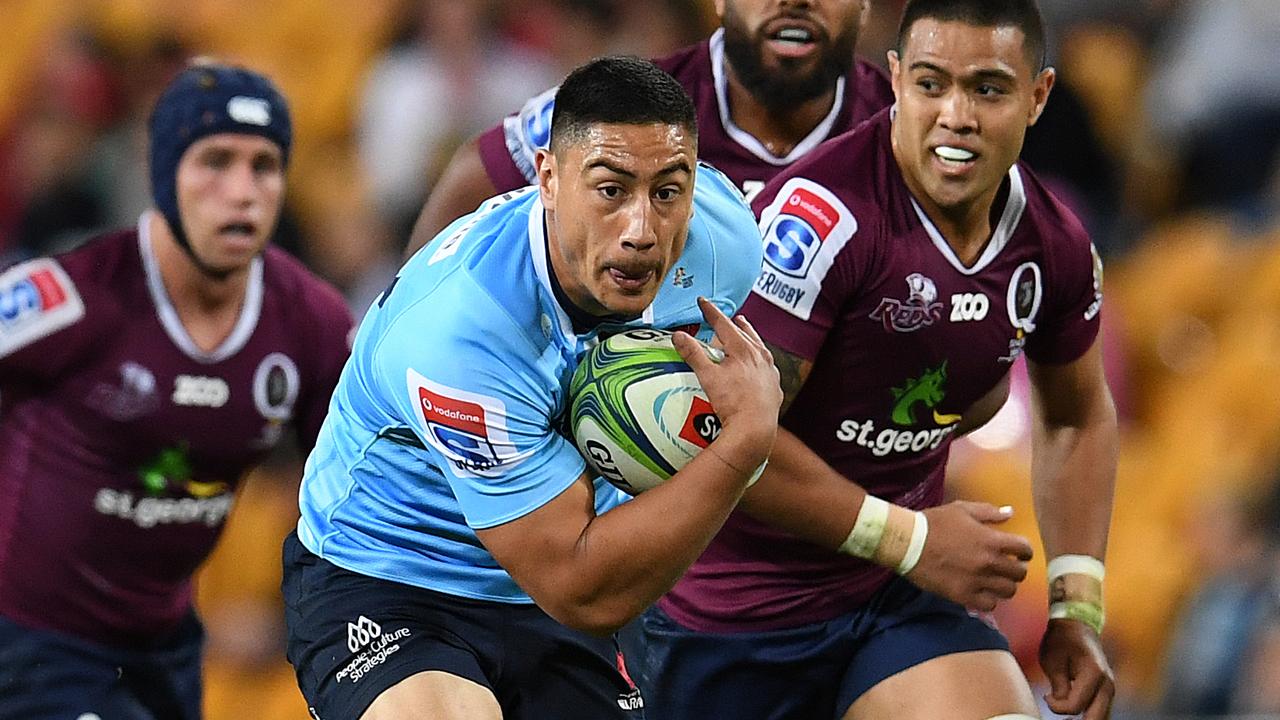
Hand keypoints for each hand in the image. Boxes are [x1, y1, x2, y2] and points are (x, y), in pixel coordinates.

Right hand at [672, 298, 780, 469]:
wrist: (754, 429)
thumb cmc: (732, 403)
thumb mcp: (707, 377)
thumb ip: (693, 354)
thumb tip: (678, 336)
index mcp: (743, 350)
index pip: (724, 324)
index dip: (711, 312)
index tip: (703, 302)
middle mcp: (760, 356)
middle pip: (746, 334)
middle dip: (736, 324)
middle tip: (732, 317)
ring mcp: (770, 372)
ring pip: (760, 348)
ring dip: (752, 339)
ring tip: (748, 333)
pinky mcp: (774, 388)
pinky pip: (767, 368)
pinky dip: (761, 362)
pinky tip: (758, 367)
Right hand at [903, 501, 1031, 610]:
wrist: (909, 543)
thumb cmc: (935, 523)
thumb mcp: (962, 510)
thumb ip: (989, 512)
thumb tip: (1010, 513)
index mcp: (991, 540)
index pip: (1024, 550)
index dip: (1024, 551)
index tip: (1019, 554)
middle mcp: (989, 562)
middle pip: (1020, 574)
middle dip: (1016, 569)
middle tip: (1007, 568)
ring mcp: (978, 581)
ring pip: (1008, 591)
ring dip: (1005, 585)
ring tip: (996, 581)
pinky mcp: (964, 596)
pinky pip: (989, 604)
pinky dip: (989, 599)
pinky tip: (981, 592)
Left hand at [1040, 618, 1113, 718]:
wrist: (1077, 625)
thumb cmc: (1061, 640)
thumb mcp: (1052, 662)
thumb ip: (1059, 687)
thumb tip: (1061, 706)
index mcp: (1093, 673)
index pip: (1076, 705)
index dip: (1057, 707)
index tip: (1046, 696)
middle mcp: (1107, 683)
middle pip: (1096, 718)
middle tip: (1061, 719)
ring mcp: (1109, 688)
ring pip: (1102, 717)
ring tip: (1065, 718)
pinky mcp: (1106, 690)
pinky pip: (1100, 709)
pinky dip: (1089, 715)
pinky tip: (1073, 713)